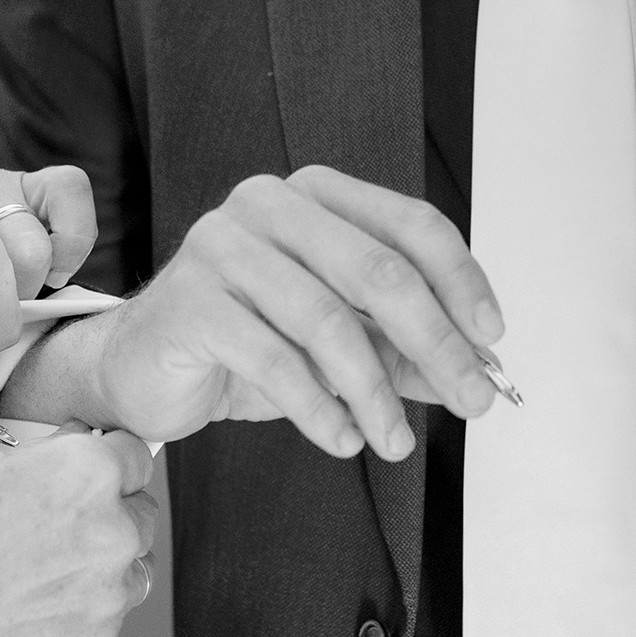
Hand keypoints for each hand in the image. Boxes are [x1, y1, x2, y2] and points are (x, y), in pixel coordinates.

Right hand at [0, 428, 157, 636]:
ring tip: (46, 569)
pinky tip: (37, 603)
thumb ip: (51, 456)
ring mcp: (110, 588)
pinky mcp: (100, 635)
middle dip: (111, 514)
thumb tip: (79, 441)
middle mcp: (113, 527)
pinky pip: (110, 610)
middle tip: (61, 528)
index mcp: (90, 471)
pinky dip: (85, 606)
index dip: (112, 464)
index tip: (98, 476)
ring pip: (133, 565)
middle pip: (141, 512)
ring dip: (105, 562)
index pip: (136, 456)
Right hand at [82, 165, 504, 459]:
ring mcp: (224, 247)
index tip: (492, 339)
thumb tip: (478, 371)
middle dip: (436, 343)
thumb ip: (404, 348)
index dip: (462, 281)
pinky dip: (318, 409)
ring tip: (394, 440)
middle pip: (377, 269)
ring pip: (327, 321)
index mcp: (318, 196)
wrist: (143, 368)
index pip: (411, 224)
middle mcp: (271, 205)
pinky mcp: (191, 301)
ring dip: (375, 393)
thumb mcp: (340, 342)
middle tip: (473, 398)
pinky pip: (273, 359)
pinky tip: (342, 440)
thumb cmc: (245, 341)